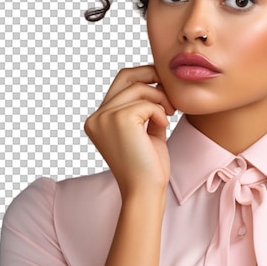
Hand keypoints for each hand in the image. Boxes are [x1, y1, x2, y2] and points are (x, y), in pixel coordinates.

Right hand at [84, 65, 175, 200]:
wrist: (146, 189)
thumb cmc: (148, 164)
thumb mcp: (145, 130)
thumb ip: (145, 108)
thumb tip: (157, 83)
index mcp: (98, 120)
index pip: (120, 82)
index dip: (144, 76)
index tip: (164, 86)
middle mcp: (96, 117)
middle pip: (126, 76)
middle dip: (152, 76)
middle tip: (170, 93)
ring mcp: (104, 117)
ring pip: (140, 88)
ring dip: (160, 99)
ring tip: (169, 114)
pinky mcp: (119, 119)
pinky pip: (147, 103)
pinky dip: (160, 112)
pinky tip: (164, 126)